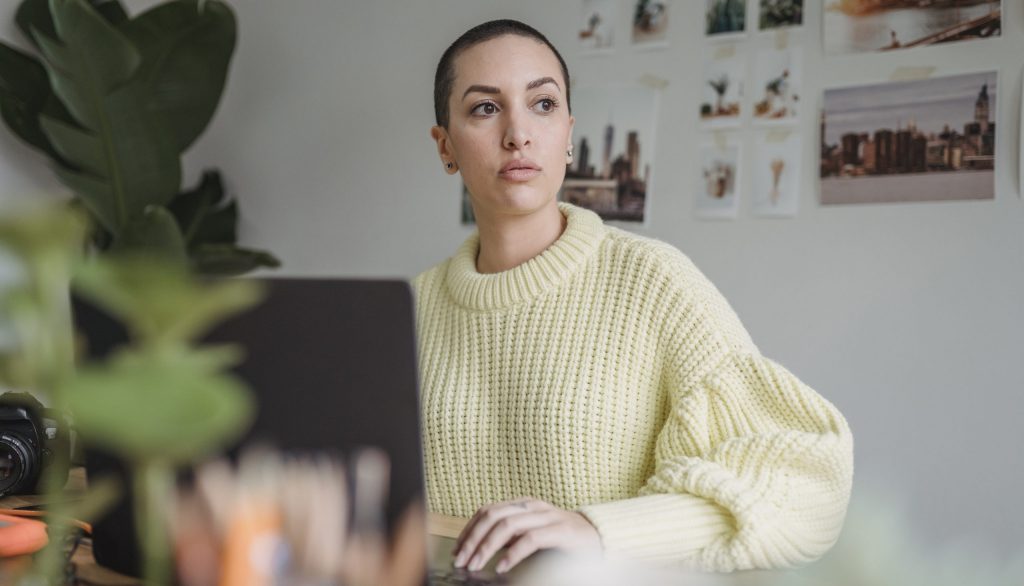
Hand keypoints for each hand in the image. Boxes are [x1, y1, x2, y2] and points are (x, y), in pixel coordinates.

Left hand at [453, 498, 601, 573]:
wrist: (600, 539)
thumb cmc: (562, 540)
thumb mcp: (531, 534)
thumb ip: (510, 536)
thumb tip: (480, 548)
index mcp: (523, 505)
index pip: (487, 511)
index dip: (468, 529)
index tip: (457, 550)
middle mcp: (533, 506)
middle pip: (492, 516)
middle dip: (472, 539)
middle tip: (461, 560)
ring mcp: (547, 517)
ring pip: (507, 525)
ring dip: (487, 547)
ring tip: (476, 565)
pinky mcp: (560, 531)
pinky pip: (530, 539)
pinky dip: (513, 554)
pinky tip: (503, 566)